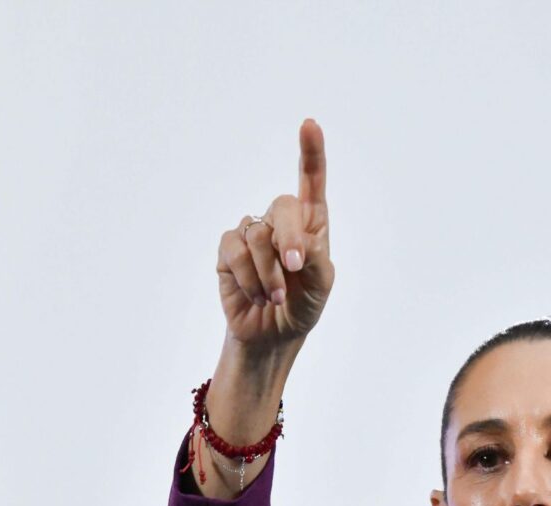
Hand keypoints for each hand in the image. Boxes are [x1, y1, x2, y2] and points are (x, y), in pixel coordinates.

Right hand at [216, 118, 334, 348]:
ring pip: (257, 234)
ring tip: (275, 296)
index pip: (311, 183)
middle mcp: (281, 222)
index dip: (311, 153)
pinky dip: (248, 276)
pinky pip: (234, 250)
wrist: (273, 335)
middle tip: (295, 267)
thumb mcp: (321, 285)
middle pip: (283, 206)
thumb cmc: (303, 306)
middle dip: (290, 238)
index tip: (310, 125)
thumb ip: (316, 258)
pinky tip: (256, 294)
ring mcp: (253, 234)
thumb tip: (296, 242)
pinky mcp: (229, 250)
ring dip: (269, 272)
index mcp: (311, 224)